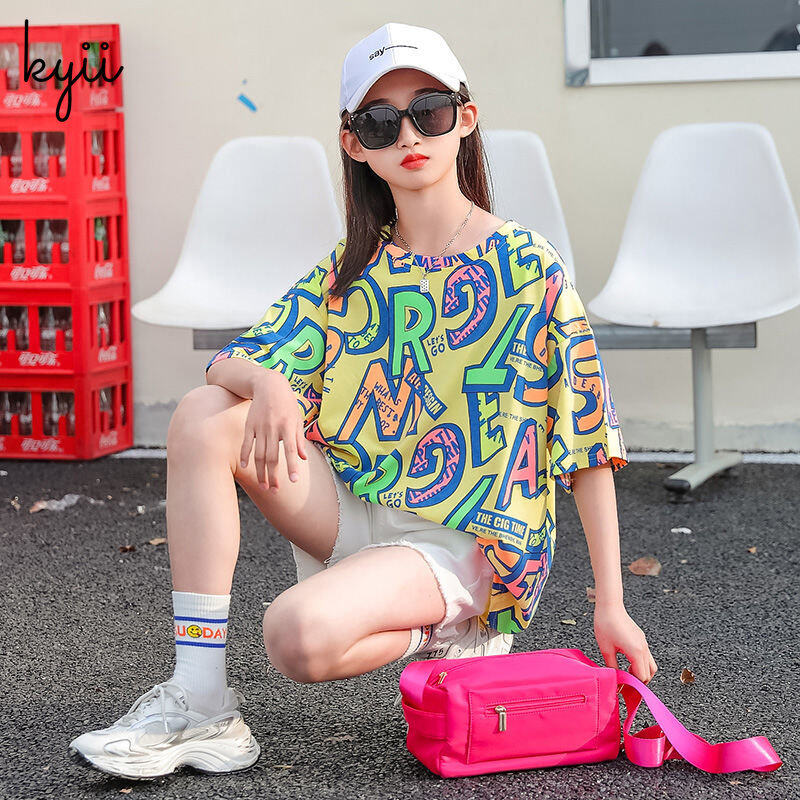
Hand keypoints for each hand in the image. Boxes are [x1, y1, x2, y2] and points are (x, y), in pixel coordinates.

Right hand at [239, 371, 306, 490]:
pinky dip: (245, 456)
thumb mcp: (297, 419)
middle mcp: (274, 428)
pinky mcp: (249, 425)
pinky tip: (245, 468)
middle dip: (274, 475)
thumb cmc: (287, 403)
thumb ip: (299, 439)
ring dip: (260, 472)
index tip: (294, 480)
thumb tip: (303, 458)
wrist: (269, 385)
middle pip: (272, 457)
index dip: (292, 466)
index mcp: (288, 426)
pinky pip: (246, 443)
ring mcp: (260, 427)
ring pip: (259, 454)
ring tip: (263, 485)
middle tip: (275, 491)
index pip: (290, 450)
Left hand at [593, 601, 657, 684]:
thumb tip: (615, 679)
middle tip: (628, 687)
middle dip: (639, 682)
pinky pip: (646, 656)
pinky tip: (628, 664)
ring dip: (641, 673)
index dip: (633, 686)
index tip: (624, 690)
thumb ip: (612, 667)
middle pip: (649, 673)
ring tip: (628, 675)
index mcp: (636, 652)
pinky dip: (640, 664)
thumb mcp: (606, 649)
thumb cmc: (606, 624)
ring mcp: (644, 643)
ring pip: (650, 665)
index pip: (641, 677)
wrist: (610, 606)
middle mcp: (643, 648)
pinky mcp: (641, 639)